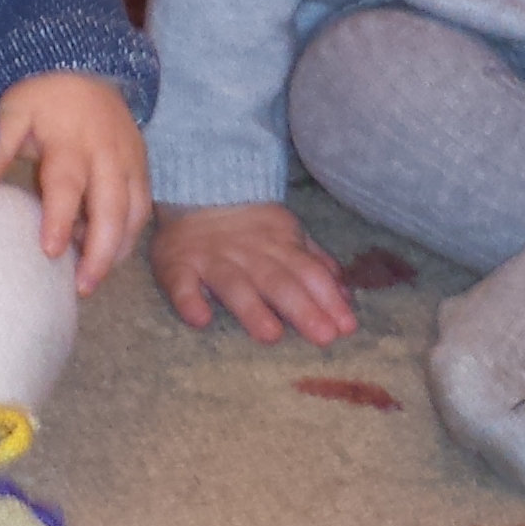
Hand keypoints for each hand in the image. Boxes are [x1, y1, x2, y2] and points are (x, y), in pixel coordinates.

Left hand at [0, 72, 150, 294]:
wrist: (87, 69)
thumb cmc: (43, 97)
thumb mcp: (13, 111)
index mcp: (72, 140)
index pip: (67, 184)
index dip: (60, 218)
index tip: (50, 251)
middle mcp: (107, 153)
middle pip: (113, 208)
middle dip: (101, 251)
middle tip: (83, 286)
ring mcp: (130, 161)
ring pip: (134, 213)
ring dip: (118, 249)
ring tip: (94, 278)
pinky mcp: (141, 168)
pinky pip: (142, 208)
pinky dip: (128, 235)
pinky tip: (106, 254)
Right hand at [149, 200, 356, 345]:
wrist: (197, 187)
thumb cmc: (249, 226)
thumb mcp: (288, 235)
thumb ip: (315, 264)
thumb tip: (346, 296)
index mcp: (280, 245)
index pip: (309, 273)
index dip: (328, 299)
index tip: (347, 327)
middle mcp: (249, 253)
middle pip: (278, 282)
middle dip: (302, 309)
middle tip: (323, 338)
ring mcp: (212, 260)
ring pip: (234, 285)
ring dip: (252, 309)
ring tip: (271, 335)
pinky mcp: (177, 265)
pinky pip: (181, 283)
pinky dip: (189, 300)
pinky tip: (199, 319)